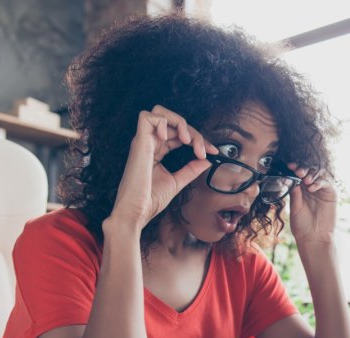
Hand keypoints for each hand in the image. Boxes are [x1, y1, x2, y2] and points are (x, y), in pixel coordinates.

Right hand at [111, 106, 217, 230]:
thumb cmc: (149, 200)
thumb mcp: (177, 182)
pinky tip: (172, 138)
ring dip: (179, 122)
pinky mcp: (138, 143)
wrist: (137, 212)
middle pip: (172, 121)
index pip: (178, 134)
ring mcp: (143, 141)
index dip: (197, 139)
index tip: (212, 152)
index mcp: (156, 150)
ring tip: (187, 141)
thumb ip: (191, 170)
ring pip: (159, 112)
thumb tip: (207, 160)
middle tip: (203, 150)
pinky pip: (147, 117)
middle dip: (193, 132)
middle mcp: (149, 143)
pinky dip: (163, 121)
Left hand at [287, 164, 337, 244]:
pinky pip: (325, 183)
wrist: (313, 237)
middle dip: (303, 169)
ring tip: (305, 179)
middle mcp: (310, 187)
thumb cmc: (301, 225)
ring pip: (318, 174)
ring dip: (311, 174)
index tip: (289, 166)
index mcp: (300, 189)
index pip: (297, 175)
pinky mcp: (331, 193)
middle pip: (308, 171)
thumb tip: (291, 178)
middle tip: (298, 171)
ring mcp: (321, 190)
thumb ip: (295, 193)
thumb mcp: (295, 207)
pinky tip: (311, 188)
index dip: (294, 169)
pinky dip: (318, 182)